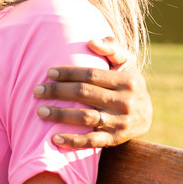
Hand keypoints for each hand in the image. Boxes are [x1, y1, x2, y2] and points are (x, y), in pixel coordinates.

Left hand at [33, 36, 151, 148]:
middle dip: (57, 91)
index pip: (91, 74)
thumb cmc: (128, 84)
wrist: (146, 116)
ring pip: (85, 117)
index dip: (69, 73)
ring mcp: (120, 122)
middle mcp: (125, 101)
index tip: (48, 73)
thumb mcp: (127, 64)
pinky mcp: (115, 139)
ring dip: (60, 115)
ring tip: (40, 111)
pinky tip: (54, 139)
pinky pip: (92, 141)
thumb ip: (112, 48)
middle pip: (84, 94)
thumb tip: (91, 42)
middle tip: (36, 90)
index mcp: (127, 80)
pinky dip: (73, 141)